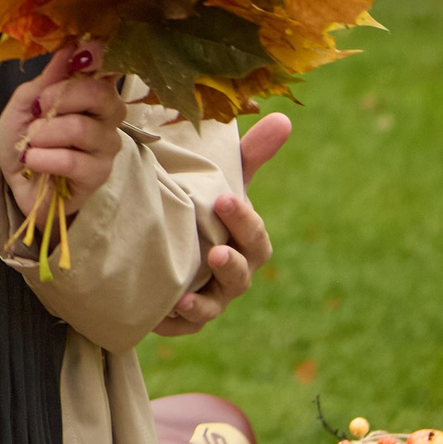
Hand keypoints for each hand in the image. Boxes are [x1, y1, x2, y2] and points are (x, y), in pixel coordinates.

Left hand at [0, 46, 126, 219]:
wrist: (18, 183)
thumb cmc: (24, 140)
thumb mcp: (23, 105)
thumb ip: (46, 81)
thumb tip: (69, 49)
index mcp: (91, 92)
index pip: (107, 68)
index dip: (98, 56)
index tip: (81, 51)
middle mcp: (107, 116)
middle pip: (101, 94)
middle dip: (62, 97)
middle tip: (38, 109)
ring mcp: (106, 146)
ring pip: (82, 128)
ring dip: (45, 134)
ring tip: (31, 142)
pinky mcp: (99, 174)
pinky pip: (74, 161)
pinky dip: (44, 158)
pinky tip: (33, 161)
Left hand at [155, 111, 287, 336]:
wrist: (159, 247)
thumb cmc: (200, 211)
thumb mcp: (218, 183)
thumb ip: (248, 156)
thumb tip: (283, 116)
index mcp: (244, 243)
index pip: (255, 236)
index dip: (244, 221)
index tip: (226, 201)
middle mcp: (231, 274)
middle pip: (240, 274)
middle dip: (230, 264)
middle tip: (215, 250)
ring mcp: (209, 299)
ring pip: (212, 307)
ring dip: (202, 304)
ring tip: (184, 298)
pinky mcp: (181, 319)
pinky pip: (180, 327)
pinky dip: (171, 323)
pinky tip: (159, 315)